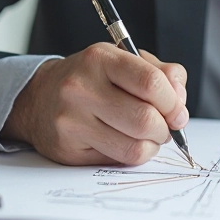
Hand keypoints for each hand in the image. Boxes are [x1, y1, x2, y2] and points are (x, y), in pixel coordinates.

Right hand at [0, 43, 188, 165]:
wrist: (39, 97)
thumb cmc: (92, 78)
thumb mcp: (125, 61)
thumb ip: (162, 74)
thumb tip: (180, 102)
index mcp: (100, 59)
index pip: (151, 83)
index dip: (174, 103)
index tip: (178, 112)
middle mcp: (81, 88)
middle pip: (145, 120)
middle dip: (166, 129)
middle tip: (164, 127)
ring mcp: (71, 121)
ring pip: (134, 147)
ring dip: (152, 145)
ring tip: (147, 136)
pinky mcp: (67, 150)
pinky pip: (116, 161)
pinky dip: (132, 155)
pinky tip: (125, 142)